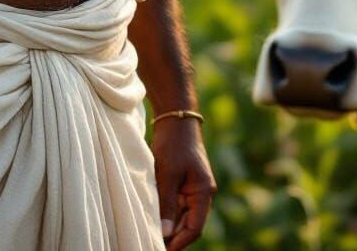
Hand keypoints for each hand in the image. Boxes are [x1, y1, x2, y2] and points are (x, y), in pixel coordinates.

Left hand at [151, 118, 216, 249]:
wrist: (176, 119)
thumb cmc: (173, 144)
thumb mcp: (168, 174)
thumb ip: (167, 205)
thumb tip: (165, 234)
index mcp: (204, 192)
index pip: (195, 227)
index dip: (179, 242)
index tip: (162, 250)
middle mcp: (202, 193)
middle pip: (189, 225)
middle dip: (173, 237)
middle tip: (153, 244)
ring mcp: (193, 189)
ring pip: (182, 216)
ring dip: (169, 226)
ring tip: (151, 235)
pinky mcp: (184, 184)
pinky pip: (177, 205)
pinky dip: (167, 213)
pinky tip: (154, 219)